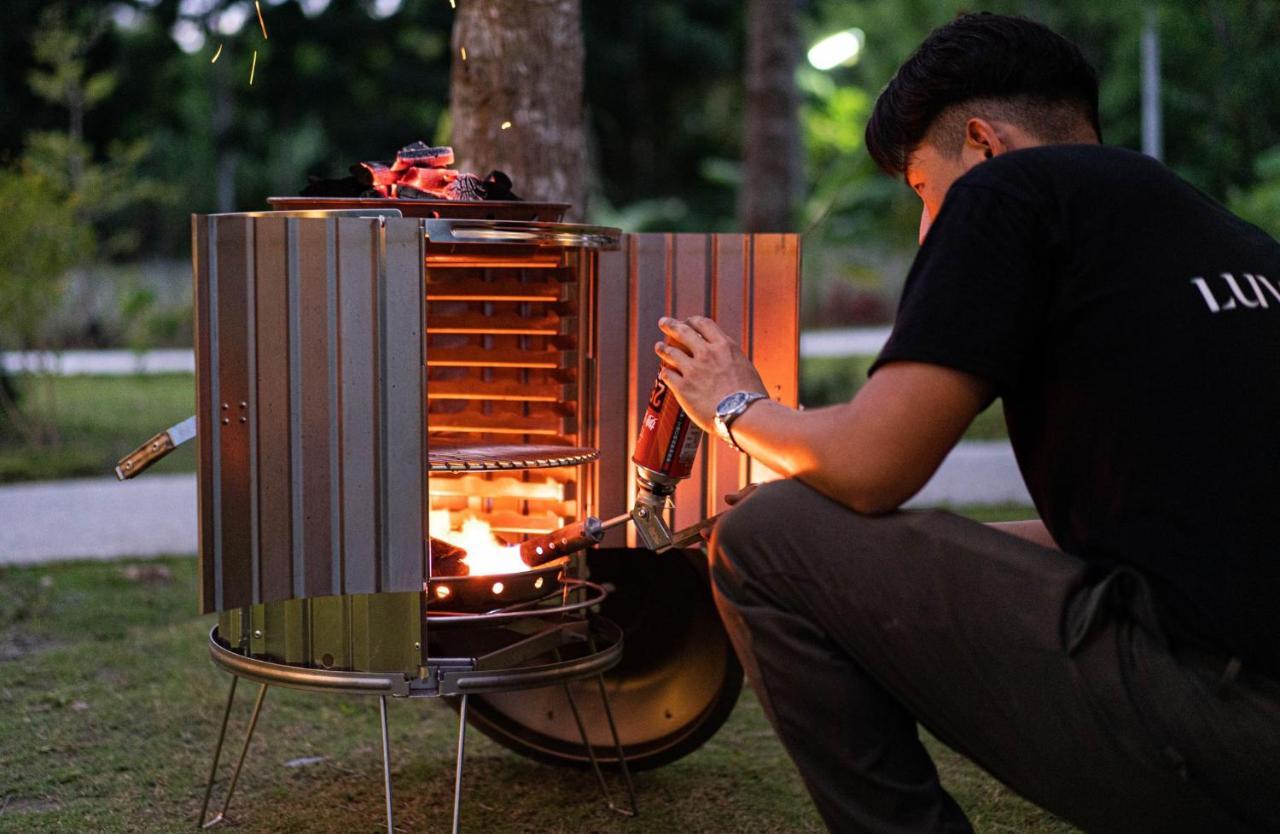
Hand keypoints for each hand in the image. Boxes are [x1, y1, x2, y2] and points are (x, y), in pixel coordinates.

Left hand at [655, 316, 766, 432]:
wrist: (743, 414)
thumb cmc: (750, 396)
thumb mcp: (745, 367)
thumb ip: (731, 360)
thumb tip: (726, 360)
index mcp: (724, 346)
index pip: (704, 325)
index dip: (692, 321)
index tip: (687, 322)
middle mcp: (706, 354)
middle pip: (683, 332)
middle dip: (671, 325)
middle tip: (663, 322)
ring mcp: (693, 370)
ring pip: (671, 353)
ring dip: (663, 348)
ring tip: (658, 346)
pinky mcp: (683, 388)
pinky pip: (668, 375)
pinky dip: (666, 372)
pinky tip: (664, 373)